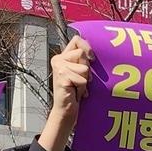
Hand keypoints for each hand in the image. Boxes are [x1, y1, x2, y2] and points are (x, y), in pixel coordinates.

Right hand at [38, 34, 91, 150]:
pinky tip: (75, 92)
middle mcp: (58, 59)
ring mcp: (59, 67)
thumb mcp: (80, 73)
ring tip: (77, 87)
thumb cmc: (75, 92)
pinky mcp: (62, 77)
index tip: (92, 59)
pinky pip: (82, 79)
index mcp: (62, 56)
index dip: (87, 46)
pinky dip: (82, 88)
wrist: (66, 110)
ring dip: (85, 81)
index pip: (77, 40)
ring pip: (84, 68)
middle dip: (87, 70)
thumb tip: (93, 53)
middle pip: (82, 55)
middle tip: (80, 81)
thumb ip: (83, 61)